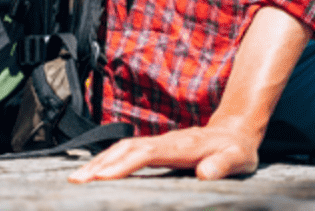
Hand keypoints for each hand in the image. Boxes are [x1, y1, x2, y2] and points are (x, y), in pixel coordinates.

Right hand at [68, 121, 260, 182]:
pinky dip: (108, 160)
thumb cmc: (236, 150)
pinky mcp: (157, 147)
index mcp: (183, 146)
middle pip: (127, 148)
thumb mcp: (238, 159)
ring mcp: (160, 142)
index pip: (147, 153)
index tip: (102, 177)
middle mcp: (167, 141)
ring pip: (124, 148)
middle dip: (100, 164)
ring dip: (99, 161)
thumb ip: (223, 165)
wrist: (237, 131)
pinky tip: (94, 172)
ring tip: (76, 178)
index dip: (124, 164)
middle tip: (76, 182)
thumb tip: (206, 174)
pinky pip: (128, 152)